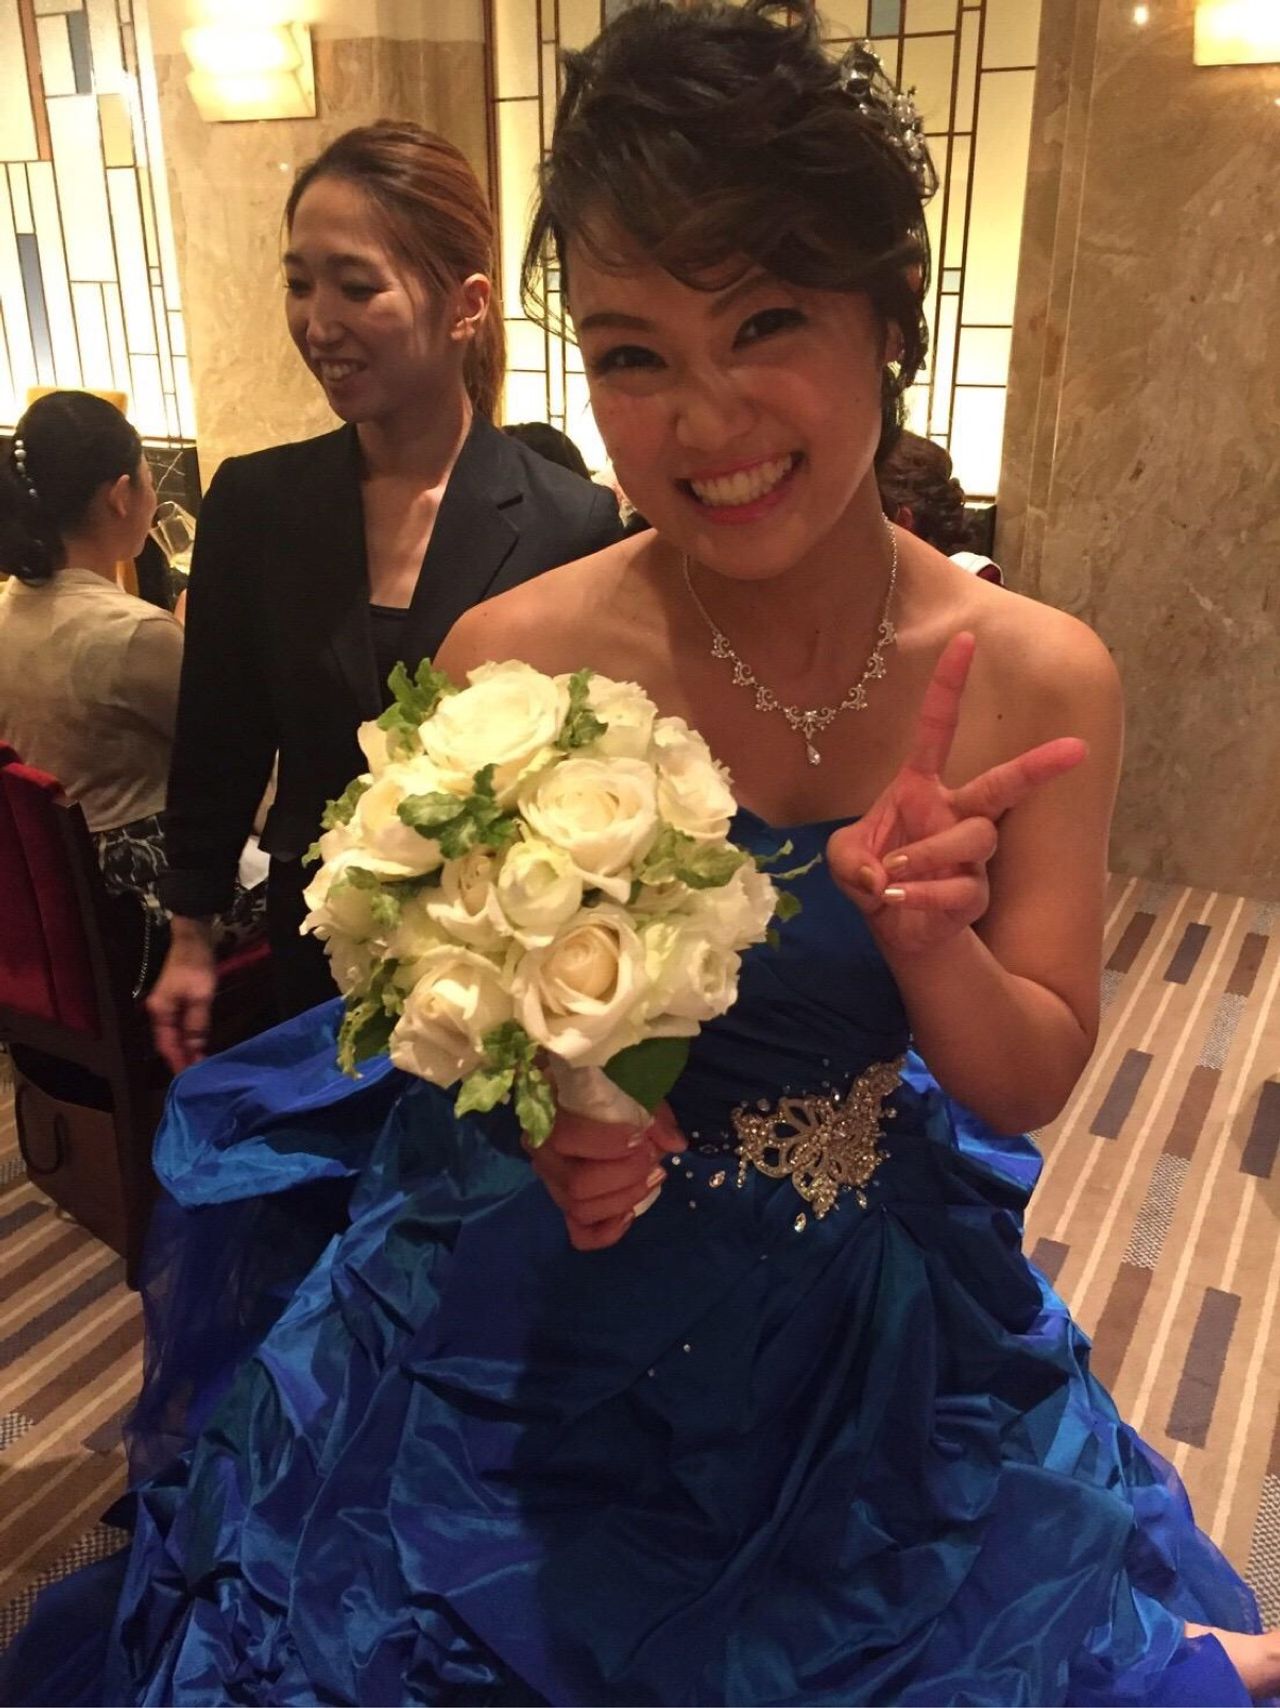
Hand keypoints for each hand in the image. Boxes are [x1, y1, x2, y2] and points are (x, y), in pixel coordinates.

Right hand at [147, 922, 216, 1073]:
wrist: (193, 936)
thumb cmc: (196, 964)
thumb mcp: (201, 995)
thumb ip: (197, 1023)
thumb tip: (196, 1048)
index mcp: (160, 1011)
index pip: (166, 1044)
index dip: (178, 1062)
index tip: (189, 1079)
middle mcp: (158, 1011)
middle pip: (168, 1042)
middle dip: (181, 1059)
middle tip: (196, 1078)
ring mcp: (166, 1005)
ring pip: (174, 1035)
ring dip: (185, 1050)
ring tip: (198, 1066)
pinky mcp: (176, 1000)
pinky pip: (180, 1026)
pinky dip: (188, 1038)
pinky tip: (197, 1045)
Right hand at [527, 1101, 687, 1250]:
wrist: (586, 1095)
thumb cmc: (606, 1085)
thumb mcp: (632, 1086)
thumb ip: (651, 1113)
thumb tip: (674, 1143)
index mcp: (547, 1116)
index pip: (565, 1138)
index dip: (606, 1144)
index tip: (639, 1137)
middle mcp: (542, 1155)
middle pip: (578, 1185)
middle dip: (625, 1175)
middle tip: (652, 1158)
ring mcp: (552, 1184)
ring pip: (580, 1210)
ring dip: (625, 1198)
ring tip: (655, 1176)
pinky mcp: (566, 1205)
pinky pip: (580, 1234)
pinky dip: (607, 1232)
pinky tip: (630, 1214)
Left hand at [827, 632, 1085, 956]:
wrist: (895, 926)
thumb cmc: (874, 876)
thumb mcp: (845, 859)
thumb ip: (850, 859)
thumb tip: (879, 875)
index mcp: (922, 786)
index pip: (938, 727)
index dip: (950, 685)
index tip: (966, 640)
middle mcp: (955, 812)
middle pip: (1003, 784)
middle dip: (1038, 766)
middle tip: (1077, 749)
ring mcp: (970, 854)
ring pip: (973, 838)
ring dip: (928, 855)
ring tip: (892, 875)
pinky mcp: (974, 892)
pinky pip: (960, 890)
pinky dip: (924, 894)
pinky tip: (897, 899)